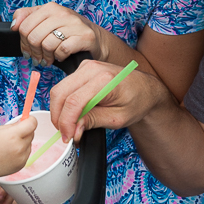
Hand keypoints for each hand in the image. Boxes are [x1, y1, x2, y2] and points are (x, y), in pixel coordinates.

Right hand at [0, 116, 36, 178]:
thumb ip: (13, 125)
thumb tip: (24, 121)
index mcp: (13, 135)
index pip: (32, 124)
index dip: (31, 120)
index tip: (27, 120)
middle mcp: (20, 147)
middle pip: (32, 133)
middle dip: (25, 131)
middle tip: (13, 134)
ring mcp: (22, 157)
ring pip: (29, 143)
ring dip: (23, 142)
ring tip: (9, 146)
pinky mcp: (22, 164)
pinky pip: (26, 153)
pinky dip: (21, 151)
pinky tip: (9, 154)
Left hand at [11, 2, 105, 66]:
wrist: (96, 39)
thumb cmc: (68, 31)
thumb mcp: (47, 20)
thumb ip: (27, 18)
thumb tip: (14, 25)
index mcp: (50, 7)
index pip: (24, 26)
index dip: (22, 42)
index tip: (28, 49)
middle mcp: (62, 13)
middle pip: (34, 37)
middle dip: (33, 51)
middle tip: (37, 57)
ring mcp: (75, 24)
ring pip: (47, 44)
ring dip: (46, 56)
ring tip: (49, 58)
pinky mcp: (85, 37)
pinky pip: (62, 50)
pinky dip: (59, 57)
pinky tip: (61, 56)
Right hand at [49, 60, 165, 142]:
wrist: (145, 88)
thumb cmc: (136, 102)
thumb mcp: (118, 118)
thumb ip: (93, 122)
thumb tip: (73, 130)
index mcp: (104, 80)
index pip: (74, 101)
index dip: (66, 122)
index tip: (68, 137)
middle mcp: (92, 68)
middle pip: (60, 93)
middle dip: (58, 117)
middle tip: (66, 135)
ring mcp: (86, 66)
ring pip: (60, 89)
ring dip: (60, 110)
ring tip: (70, 127)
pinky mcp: (83, 69)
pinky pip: (65, 86)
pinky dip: (64, 103)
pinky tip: (73, 115)